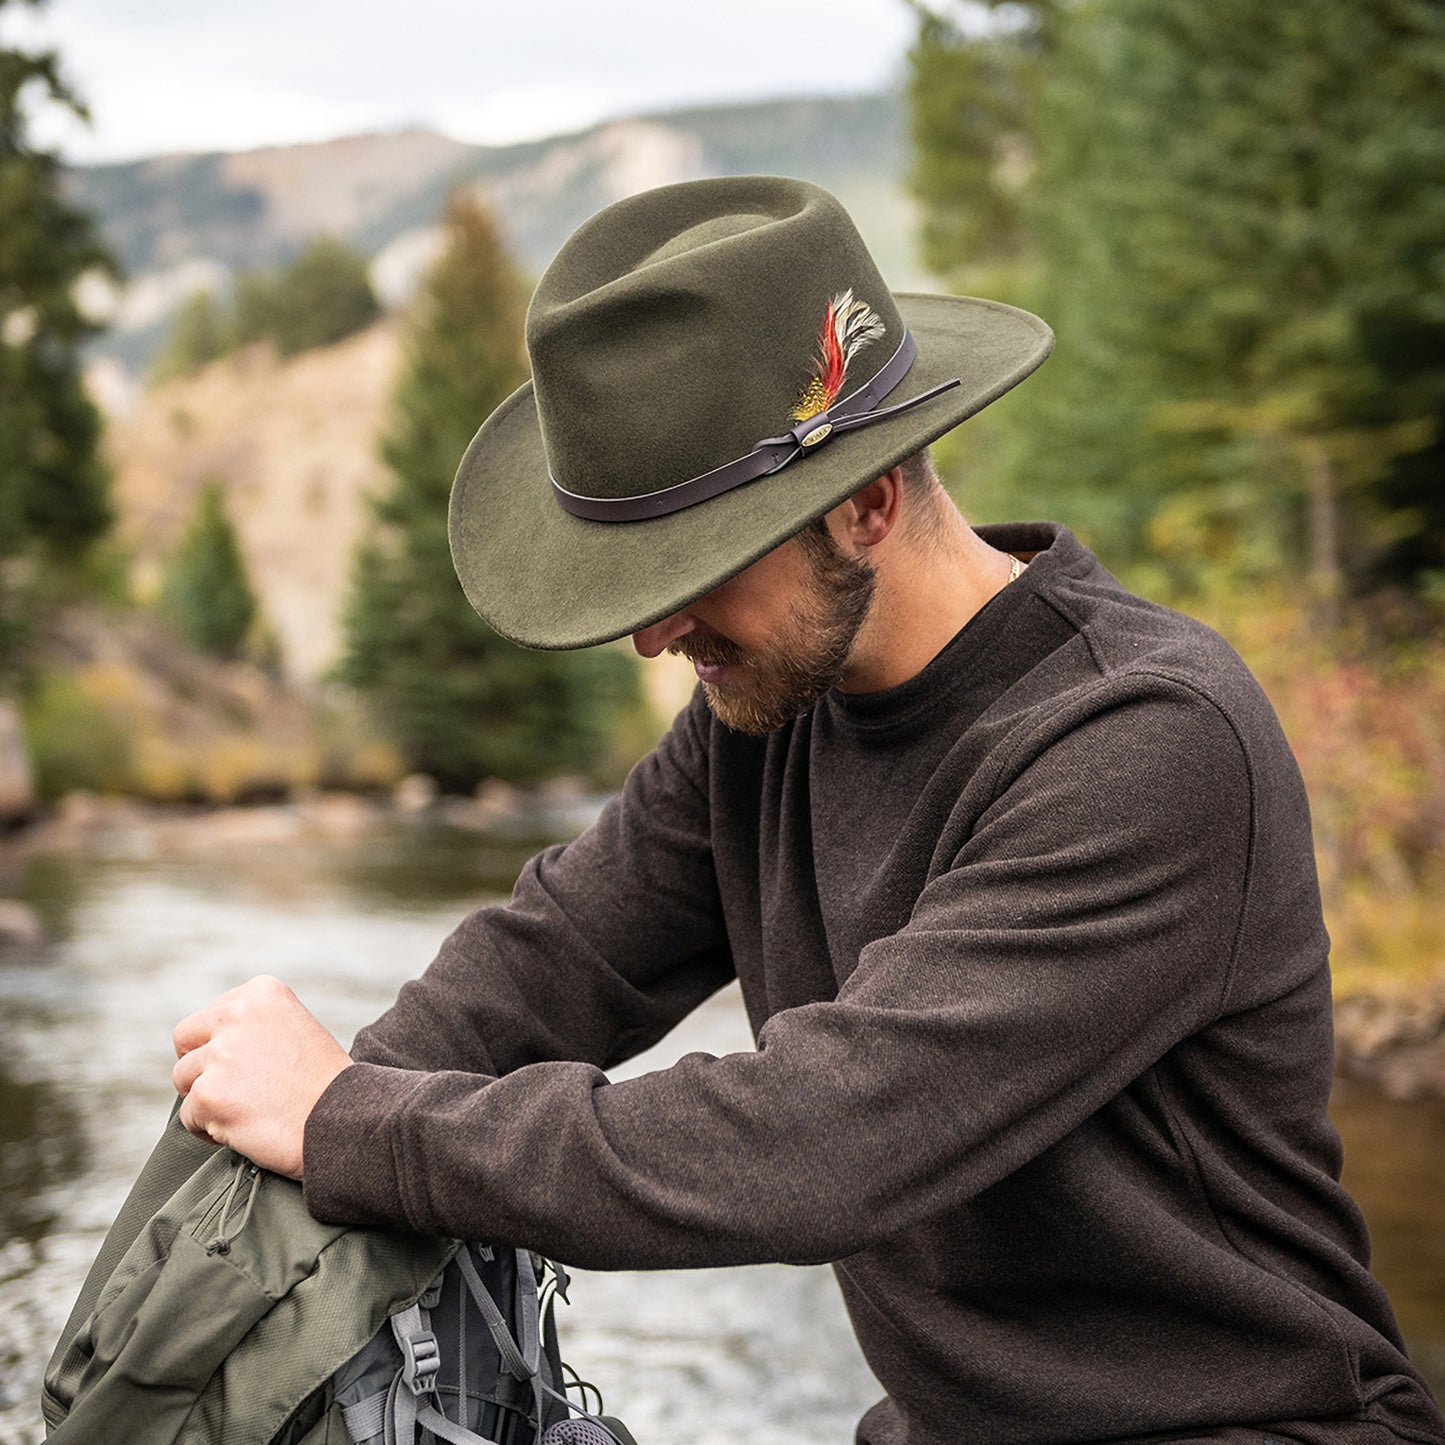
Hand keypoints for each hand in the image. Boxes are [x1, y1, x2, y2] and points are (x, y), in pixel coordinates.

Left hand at [172, 975, 352, 1178]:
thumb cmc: (324, 1083)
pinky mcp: (209, 1094)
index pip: (211, 1016)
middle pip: (186, 1040)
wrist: (345, 1119)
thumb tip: (208, 1044)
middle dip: (200, 1066)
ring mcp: (221, 1054)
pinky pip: (188, 1116)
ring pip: (183, 1079)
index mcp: (261, 992)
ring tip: (246, 1110)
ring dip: (207, 1099)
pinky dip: (209, 1129)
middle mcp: (238, 1014)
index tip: (250, 1067)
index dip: (222, 1045)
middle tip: (232, 1089)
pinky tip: (244, 1128)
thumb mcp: (294, 1028)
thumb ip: (253, 1025)